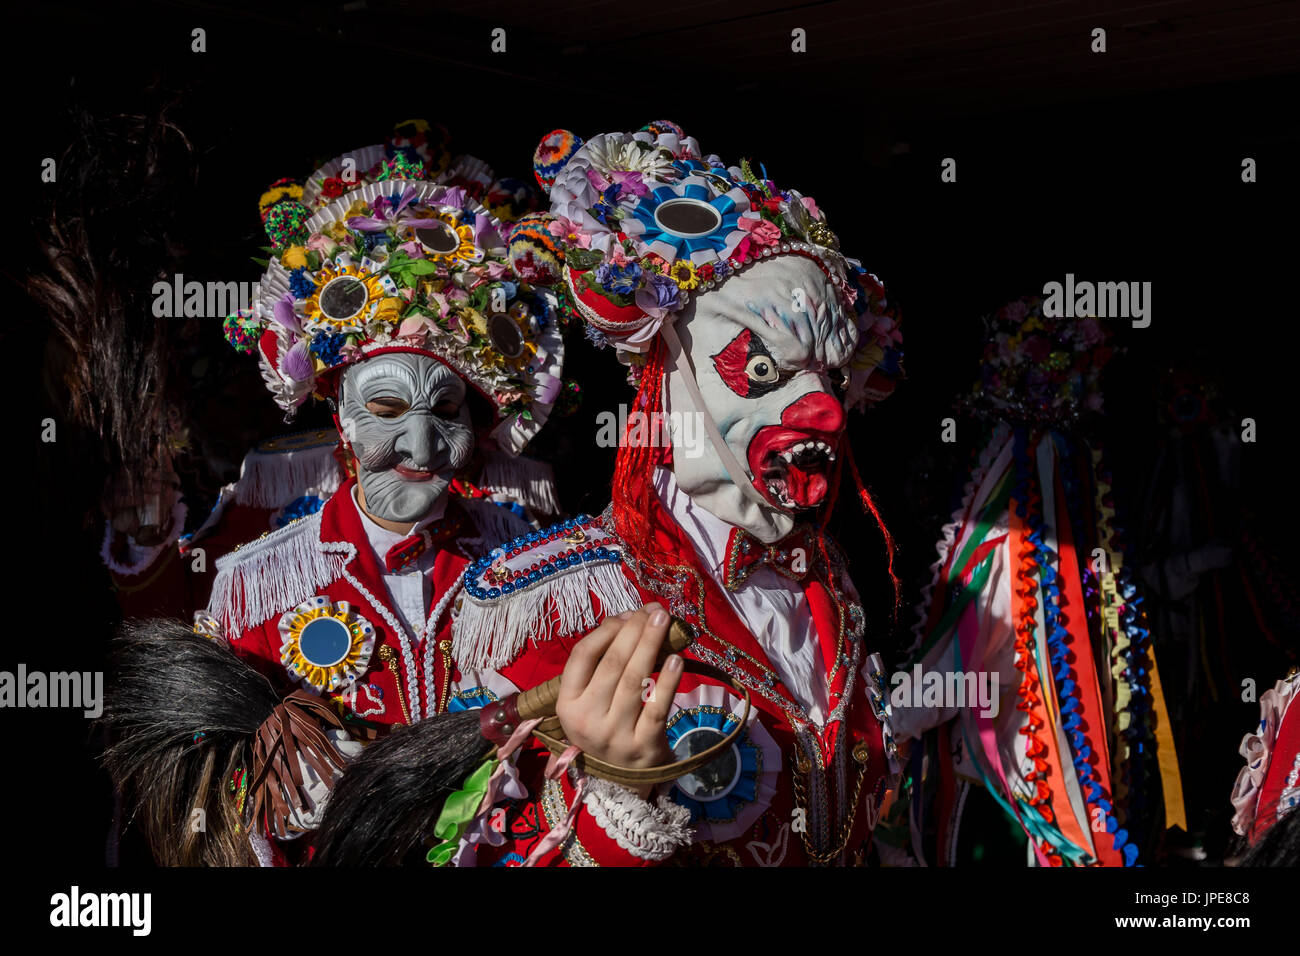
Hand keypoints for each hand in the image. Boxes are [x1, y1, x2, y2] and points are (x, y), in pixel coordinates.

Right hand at [555, 603, 684, 798]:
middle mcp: (586, 720)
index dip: (605, 630)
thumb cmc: (607, 726)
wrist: (624, 782)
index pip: (582, 657)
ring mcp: (614, 735)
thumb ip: (603, 663)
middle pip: (612, 664)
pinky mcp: (643, 748)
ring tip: (665, 621)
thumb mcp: (591, 700)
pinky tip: (677, 660)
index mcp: (566, 704)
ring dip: (652, 646)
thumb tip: (629, 619)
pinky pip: (657, 708)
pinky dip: (667, 682)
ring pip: (635, 681)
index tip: (627, 616)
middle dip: (635, 631)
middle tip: (654, 611)